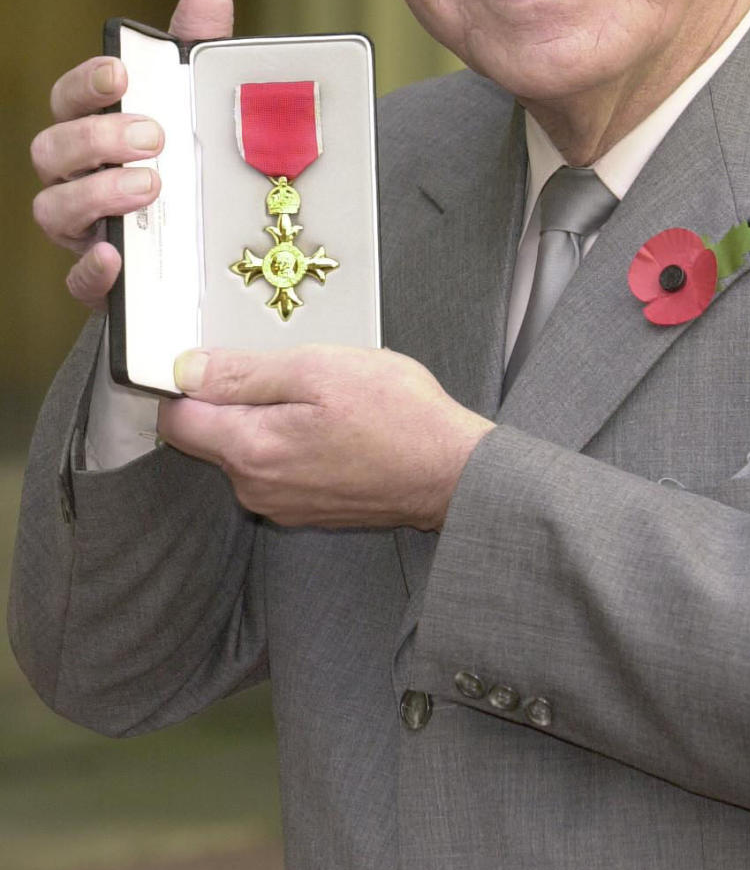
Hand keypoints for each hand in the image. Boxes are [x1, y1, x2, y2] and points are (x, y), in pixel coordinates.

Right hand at [31, 0, 233, 307]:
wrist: (208, 252)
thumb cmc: (188, 162)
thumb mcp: (197, 105)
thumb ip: (196, 52)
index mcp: (93, 131)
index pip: (67, 99)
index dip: (86, 83)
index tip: (120, 72)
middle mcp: (75, 179)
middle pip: (51, 151)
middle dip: (97, 137)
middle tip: (154, 135)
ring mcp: (84, 232)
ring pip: (53, 210)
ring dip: (96, 194)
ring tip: (151, 185)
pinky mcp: (104, 284)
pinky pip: (81, 282)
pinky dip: (94, 270)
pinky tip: (118, 256)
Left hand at [159, 345, 494, 530]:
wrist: (452, 472)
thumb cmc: (396, 415)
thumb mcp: (319, 369)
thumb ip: (245, 373)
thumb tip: (186, 369)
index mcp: (250, 450)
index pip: (177, 420)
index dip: (188, 383)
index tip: (218, 359)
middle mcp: (255, 487)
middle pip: (210, 436)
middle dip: (234, 400)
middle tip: (288, 371)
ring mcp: (282, 504)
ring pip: (246, 451)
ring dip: (267, 420)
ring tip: (318, 397)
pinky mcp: (307, 510)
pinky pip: (277, 468)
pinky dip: (292, 443)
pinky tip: (332, 425)